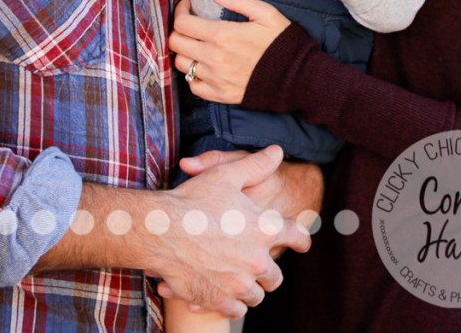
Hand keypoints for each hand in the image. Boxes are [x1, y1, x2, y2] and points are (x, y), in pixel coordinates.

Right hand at [39, 149, 309, 318]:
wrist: (160, 231)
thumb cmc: (192, 200)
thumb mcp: (226, 174)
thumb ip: (256, 164)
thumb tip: (277, 151)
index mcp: (265, 229)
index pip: (298, 237)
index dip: (301, 239)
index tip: (301, 243)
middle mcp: (257, 260)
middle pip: (275, 276)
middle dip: (267, 270)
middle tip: (255, 263)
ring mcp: (238, 284)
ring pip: (256, 295)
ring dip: (249, 287)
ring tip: (235, 276)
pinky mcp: (219, 301)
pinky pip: (236, 310)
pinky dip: (230, 302)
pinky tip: (220, 289)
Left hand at [170, 0, 290, 102]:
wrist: (296, 77)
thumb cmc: (281, 42)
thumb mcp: (265, 13)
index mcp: (221, 35)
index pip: (182, 23)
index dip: (179, 11)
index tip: (186, 6)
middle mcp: (213, 58)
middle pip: (175, 43)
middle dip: (178, 29)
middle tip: (189, 23)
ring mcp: (215, 79)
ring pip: (181, 64)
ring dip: (184, 51)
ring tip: (195, 43)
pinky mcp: (220, 95)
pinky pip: (192, 85)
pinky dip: (192, 75)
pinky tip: (202, 65)